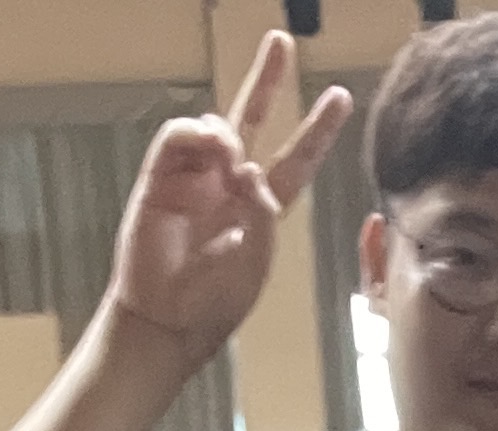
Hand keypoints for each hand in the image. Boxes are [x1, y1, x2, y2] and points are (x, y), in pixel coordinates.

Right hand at [103, 31, 349, 355]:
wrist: (167, 323)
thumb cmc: (215, 301)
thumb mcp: (258, 261)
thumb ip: (262, 211)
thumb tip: (245, 164)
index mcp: (260, 205)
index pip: (296, 158)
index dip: (317, 129)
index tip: (340, 96)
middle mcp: (227, 184)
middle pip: (251, 120)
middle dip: (266, 79)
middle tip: (281, 41)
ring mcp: (193, 179)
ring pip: (215, 128)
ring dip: (229, 134)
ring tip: (232, 160)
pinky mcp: (158, 180)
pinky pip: (177, 141)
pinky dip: (197, 141)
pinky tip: (214, 157)